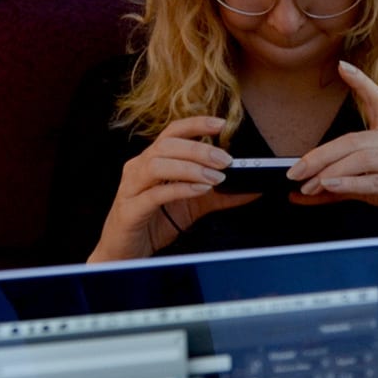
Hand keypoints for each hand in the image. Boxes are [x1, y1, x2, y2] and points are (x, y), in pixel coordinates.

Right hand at [89, 116, 257, 261]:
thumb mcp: (194, 205)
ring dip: (191, 167)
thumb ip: (220, 195)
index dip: (196, 124)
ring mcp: (131, 188)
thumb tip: (251, 188)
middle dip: (200, 149)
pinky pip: (155, 193)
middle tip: (226, 159)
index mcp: (152, 160)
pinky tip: (200, 189)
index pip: (172, 132)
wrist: (126, 254)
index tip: (221, 124)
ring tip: (216, 177)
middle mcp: (138, 168)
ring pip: (158, 164)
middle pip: (167, 145)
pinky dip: (180, 188)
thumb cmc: (155, 223)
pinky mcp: (130, 210)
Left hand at [288, 61, 377, 240]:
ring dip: (330, 173)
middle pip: (353, 140)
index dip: (361, 82)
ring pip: (362, 159)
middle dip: (319, 156)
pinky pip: (376, 181)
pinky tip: (330, 186)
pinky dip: (350, 184)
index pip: (377, 100)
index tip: (342, 67)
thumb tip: (299, 193)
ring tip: (309, 185)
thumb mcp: (368, 187)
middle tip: (295, 171)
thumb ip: (336, 187)